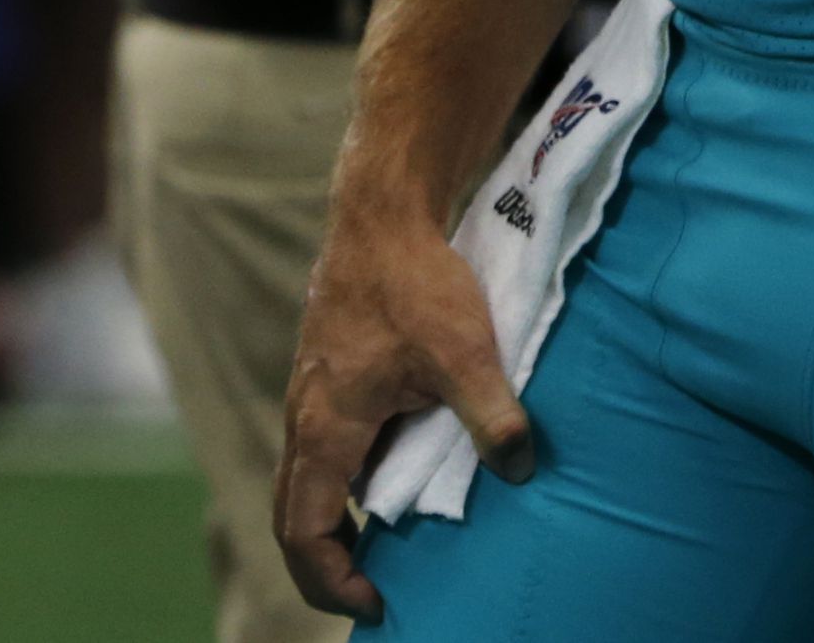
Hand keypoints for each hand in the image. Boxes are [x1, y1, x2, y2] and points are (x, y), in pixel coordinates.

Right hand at [273, 196, 532, 621]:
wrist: (383, 211)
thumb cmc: (415, 280)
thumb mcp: (465, 354)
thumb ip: (494, 418)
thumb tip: (522, 469)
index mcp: (326, 426)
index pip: (303, 531)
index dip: (331, 582)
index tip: (378, 602)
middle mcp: (304, 416)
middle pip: (291, 515)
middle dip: (325, 566)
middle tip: (375, 594)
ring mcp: (310, 394)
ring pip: (304, 480)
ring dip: (336, 522)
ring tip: (388, 546)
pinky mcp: (326, 375)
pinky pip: (322, 449)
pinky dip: (346, 483)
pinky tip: (396, 474)